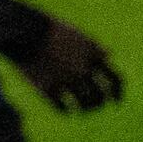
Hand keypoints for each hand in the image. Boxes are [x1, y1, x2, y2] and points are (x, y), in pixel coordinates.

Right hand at [10, 15, 124, 113]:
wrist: (24, 30)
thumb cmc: (48, 29)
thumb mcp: (76, 33)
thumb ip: (94, 45)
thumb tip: (109, 54)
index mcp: (92, 55)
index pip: (115, 78)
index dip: (118, 92)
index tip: (117, 101)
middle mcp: (82, 69)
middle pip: (100, 96)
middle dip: (99, 103)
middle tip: (94, 106)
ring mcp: (66, 79)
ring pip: (84, 104)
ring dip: (84, 110)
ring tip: (81, 111)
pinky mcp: (48, 87)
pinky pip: (62, 108)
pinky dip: (66, 111)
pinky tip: (65, 110)